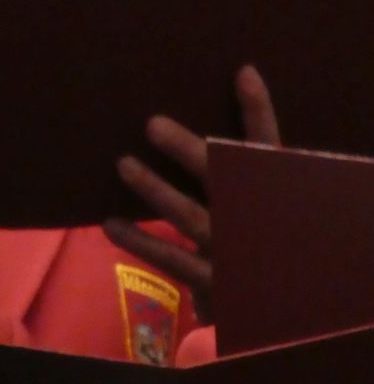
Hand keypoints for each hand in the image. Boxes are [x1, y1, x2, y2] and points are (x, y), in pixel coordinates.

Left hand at [104, 64, 280, 320]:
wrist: (274, 311)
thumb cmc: (251, 245)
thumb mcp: (250, 207)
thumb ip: (230, 173)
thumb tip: (181, 125)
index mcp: (270, 193)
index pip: (266, 147)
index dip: (257, 110)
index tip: (242, 72)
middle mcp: (253, 217)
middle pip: (221, 175)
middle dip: (187, 149)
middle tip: (151, 123)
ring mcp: (232, 249)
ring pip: (189, 215)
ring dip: (154, 190)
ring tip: (123, 164)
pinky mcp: (212, 280)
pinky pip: (170, 258)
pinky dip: (139, 240)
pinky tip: (110, 224)